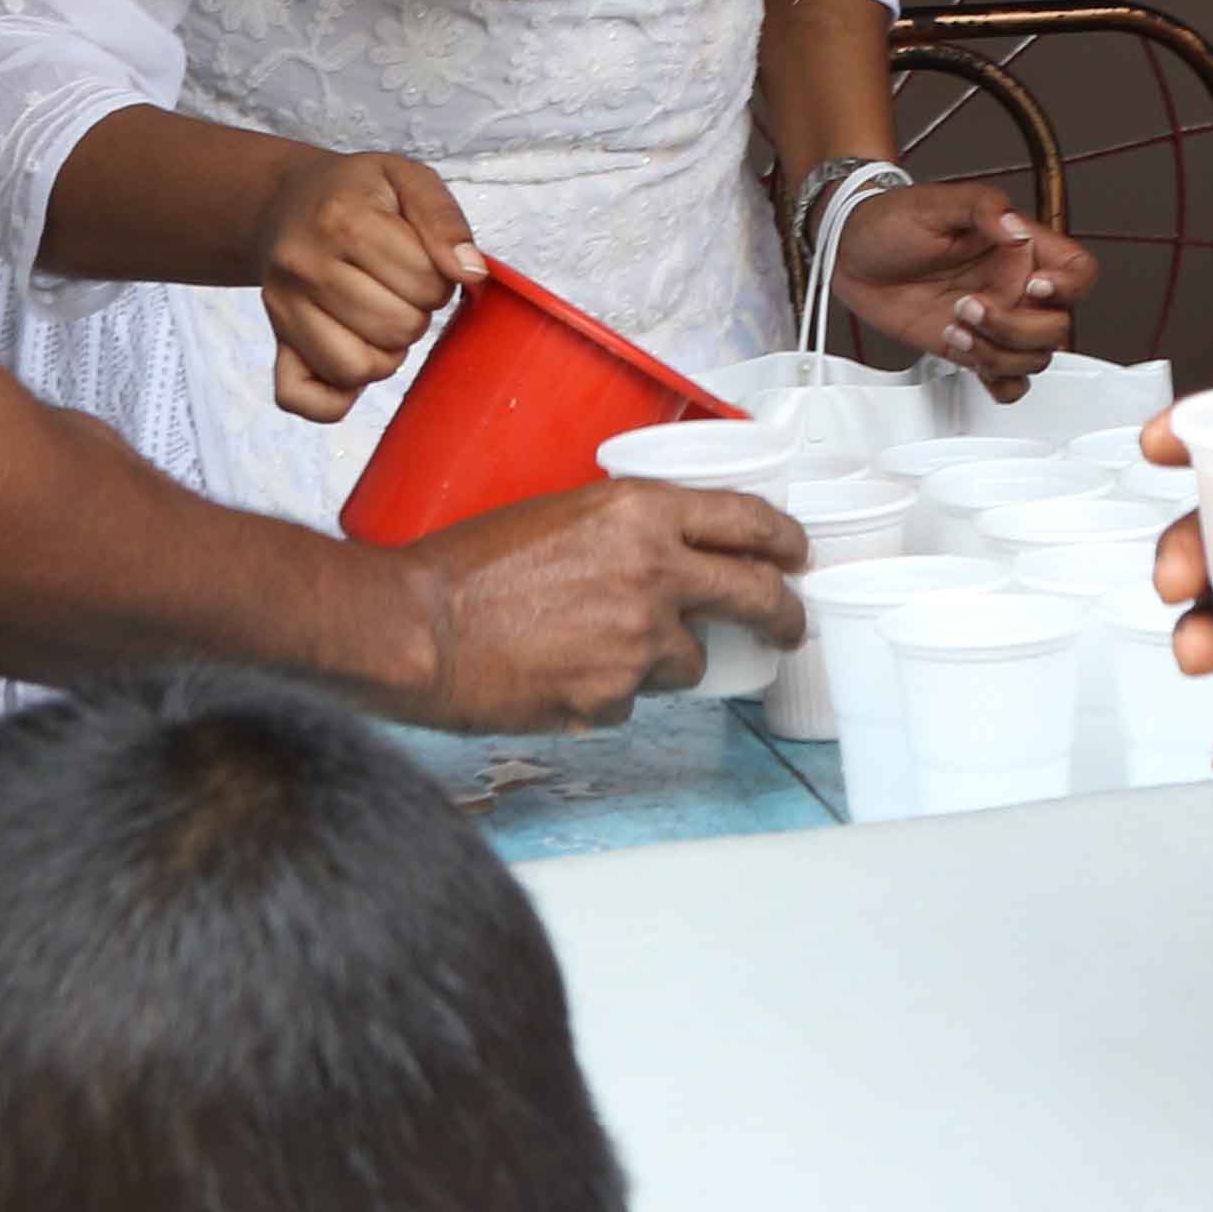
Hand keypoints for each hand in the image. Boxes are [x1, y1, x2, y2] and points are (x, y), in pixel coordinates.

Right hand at [254, 151, 479, 421]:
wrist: (285, 204)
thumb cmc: (355, 193)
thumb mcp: (407, 178)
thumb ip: (445, 219)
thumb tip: (471, 273)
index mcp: (342, 218)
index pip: (425, 279)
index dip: (441, 277)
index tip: (424, 261)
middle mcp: (304, 266)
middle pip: (397, 327)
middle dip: (417, 313)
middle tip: (402, 289)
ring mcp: (283, 309)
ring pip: (357, 368)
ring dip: (387, 354)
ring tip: (382, 318)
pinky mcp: (274, 342)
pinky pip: (300, 397)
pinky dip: (336, 396)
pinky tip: (355, 358)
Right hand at [389, 479, 806, 733]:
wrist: (417, 626)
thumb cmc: (466, 564)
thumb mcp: (557, 514)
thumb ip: (620, 531)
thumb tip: (656, 555)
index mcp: (640, 513)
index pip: (746, 519)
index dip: (783, 539)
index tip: (795, 555)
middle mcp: (655, 572)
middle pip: (756, 594)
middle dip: (782, 613)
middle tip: (787, 624)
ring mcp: (639, 640)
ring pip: (690, 660)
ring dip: (665, 659)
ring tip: (602, 650)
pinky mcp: (615, 696)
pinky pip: (633, 698)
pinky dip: (609, 692)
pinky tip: (561, 676)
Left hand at [830, 178, 1093, 392]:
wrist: (850, 252)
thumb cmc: (893, 220)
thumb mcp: (937, 202)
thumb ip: (984, 209)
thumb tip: (1018, 230)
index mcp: (1021, 248)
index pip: (1078, 272)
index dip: (1068, 288)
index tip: (1033, 287)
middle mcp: (1015, 287)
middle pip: (1057, 327)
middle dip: (1014, 327)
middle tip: (968, 306)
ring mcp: (996, 322)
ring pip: (1034, 358)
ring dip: (997, 352)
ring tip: (954, 327)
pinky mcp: (972, 348)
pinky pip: (1008, 382)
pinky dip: (996, 381)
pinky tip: (965, 354)